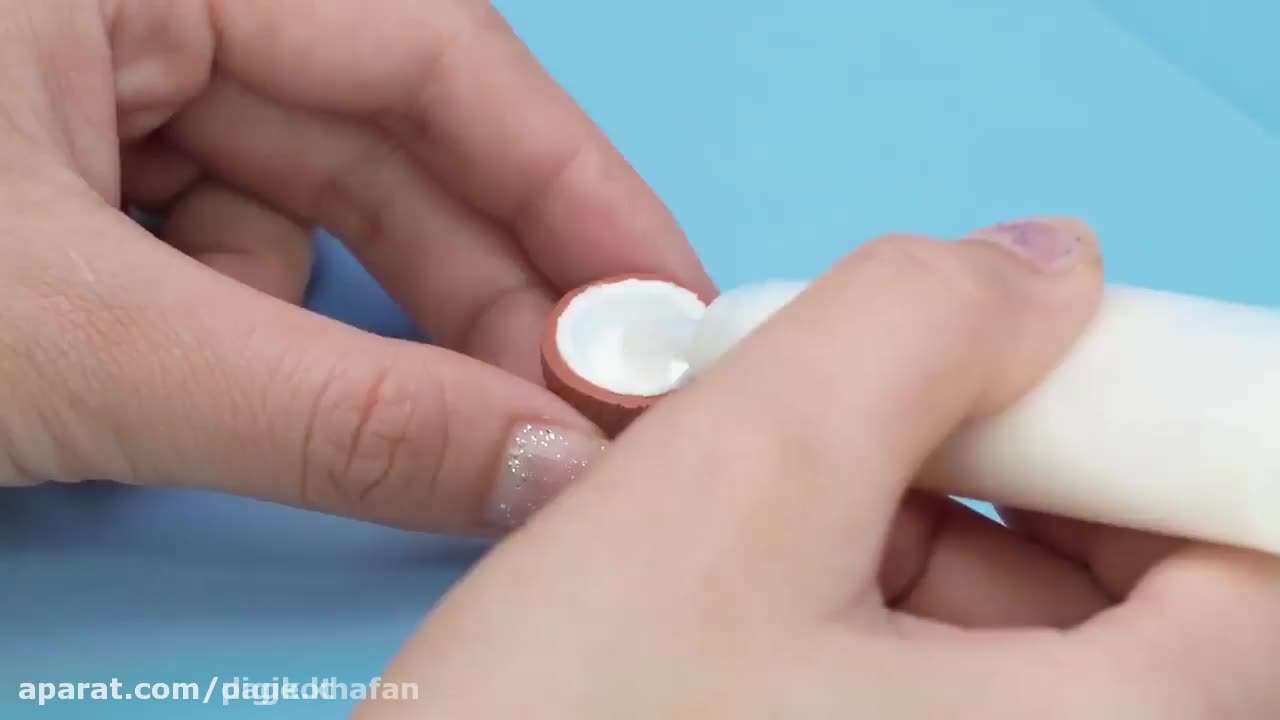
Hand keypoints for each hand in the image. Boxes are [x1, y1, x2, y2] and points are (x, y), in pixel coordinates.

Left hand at [0, 0, 710, 531]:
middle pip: (387, 142)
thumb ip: (324, 413)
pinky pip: (224, 256)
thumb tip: (537, 469)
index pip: (433, 49)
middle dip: (485, 289)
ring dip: (361, 335)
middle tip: (570, 413)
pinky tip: (202, 387)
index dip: (568, 185)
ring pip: (310, 211)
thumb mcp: (79, 340)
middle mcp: (140, 7)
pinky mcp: (73, 184)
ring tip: (407, 431)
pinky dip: (252, 334)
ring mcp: (99, 89)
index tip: (655, 309)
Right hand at [360, 221, 1279, 717]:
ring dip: (919, 520)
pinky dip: (876, 592)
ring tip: (775, 486)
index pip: (1250, 564)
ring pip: (1021, 637)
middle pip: (1141, 599)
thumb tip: (1044, 266)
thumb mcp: (734, 488)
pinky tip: (763, 565)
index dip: (1151, 434)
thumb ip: (905, 330)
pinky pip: (936, 681)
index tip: (1031, 371)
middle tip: (865, 408)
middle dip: (1008, 467)